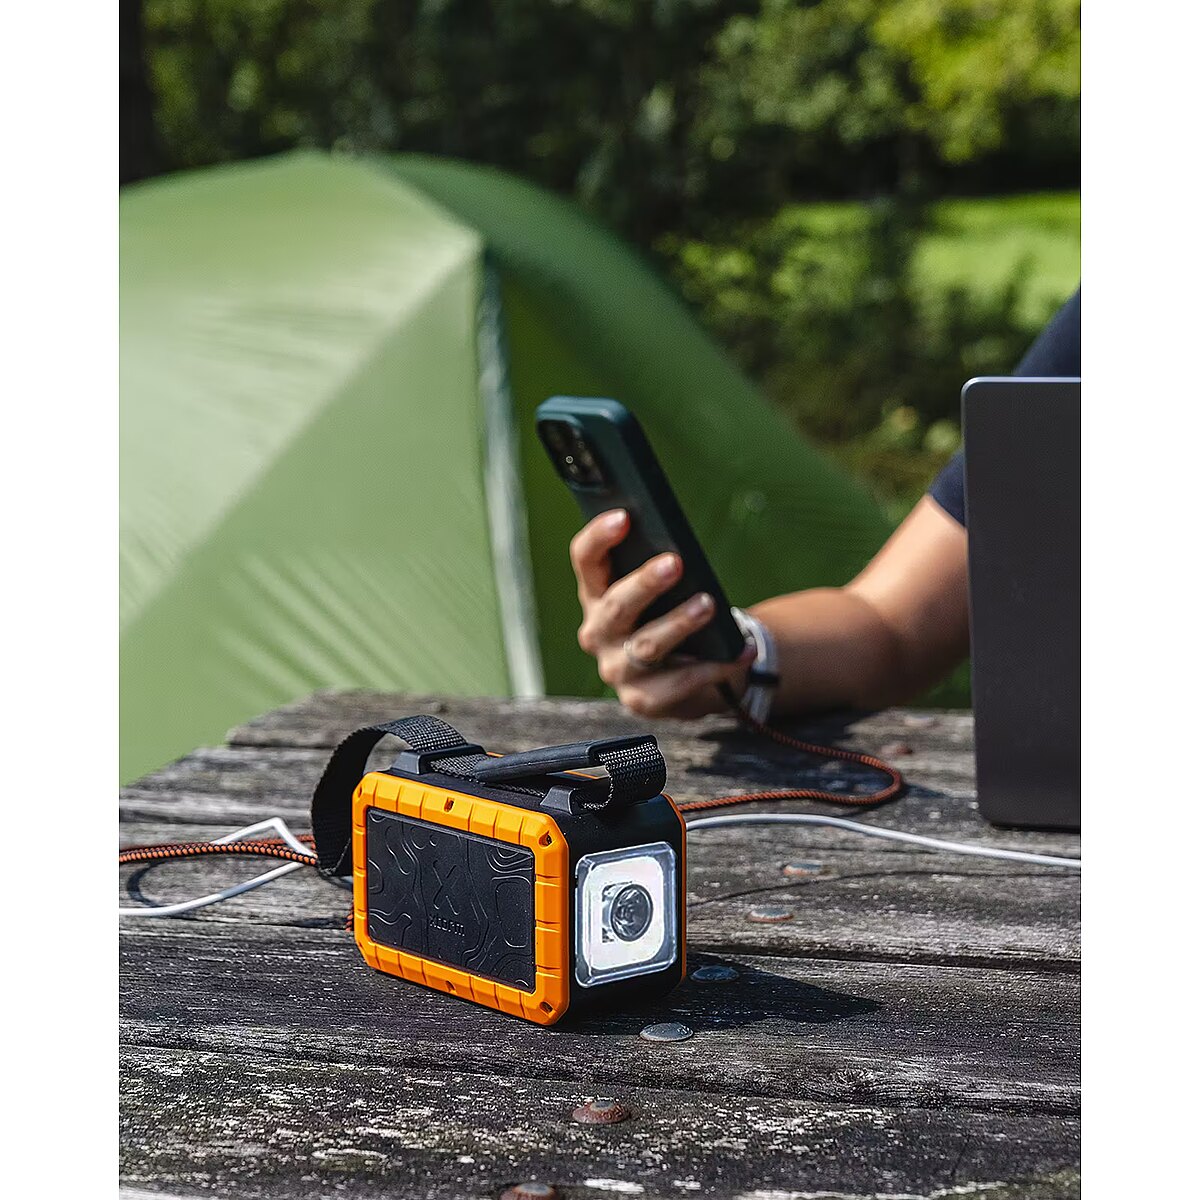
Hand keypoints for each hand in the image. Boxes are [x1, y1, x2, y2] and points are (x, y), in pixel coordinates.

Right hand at [569, 509, 753, 718]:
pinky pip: (678, 683)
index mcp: (596, 595)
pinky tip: (740, 652)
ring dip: (679, 623)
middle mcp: (598, 633)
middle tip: (676, 562)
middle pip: (616, 605)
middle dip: (645, 583)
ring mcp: (617, 669)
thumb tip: (680, 549)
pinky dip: (713, 667)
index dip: (599, 538)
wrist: (683, 679)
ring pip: (646, 645)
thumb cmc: (669, 618)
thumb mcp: (660, 593)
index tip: (624, 517)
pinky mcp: (642, 700)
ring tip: (708, 605)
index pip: (585, 561)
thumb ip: (660, 570)